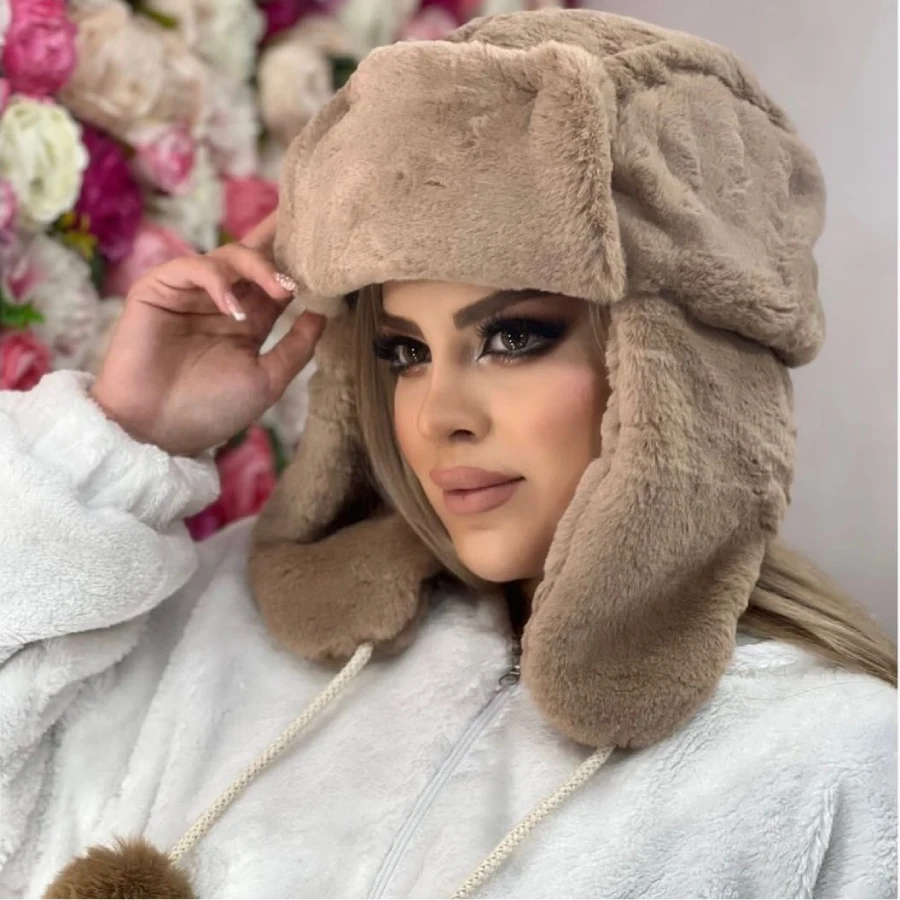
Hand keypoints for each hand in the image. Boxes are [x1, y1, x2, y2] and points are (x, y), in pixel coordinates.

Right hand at [90, 242, 324, 456]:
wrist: (157, 430)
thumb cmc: (212, 410)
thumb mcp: (268, 380)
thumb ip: (297, 346)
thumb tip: (325, 312)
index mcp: (250, 320)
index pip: (277, 281)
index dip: (299, 264)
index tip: (329, 253)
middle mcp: (223, 301)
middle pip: (254, 257)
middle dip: (279, 240)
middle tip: (310, 234)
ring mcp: (191, 293)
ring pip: (228, 256)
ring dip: (259, 267)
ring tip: (281, 289)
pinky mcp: (159, 289)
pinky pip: (191, 268)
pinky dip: (217, 280)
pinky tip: (232, 308)